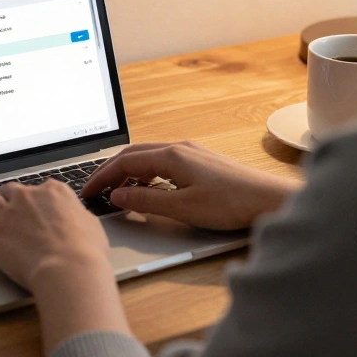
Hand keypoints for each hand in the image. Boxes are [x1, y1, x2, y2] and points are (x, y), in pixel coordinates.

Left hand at [0, 180, 110, 291]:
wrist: (69, 268)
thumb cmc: (86, 252)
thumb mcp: (91, 225)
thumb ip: (77, 216)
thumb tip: (75, 219)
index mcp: (54, 191)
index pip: (39, 187)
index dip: (35, 200)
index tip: (34, 210)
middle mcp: (28, 196)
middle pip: (10, 190)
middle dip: (8, 200)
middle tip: (8, 214)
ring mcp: (7, 213)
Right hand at [80, 142, 301, 230]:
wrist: (269, 200)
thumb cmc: (231, 204)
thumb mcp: (181, 208)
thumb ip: (145, 201)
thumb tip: (118, 197)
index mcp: (171, 156)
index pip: (124, 162)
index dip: (102, 177)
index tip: (88, 192)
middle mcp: (179, 148)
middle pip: (133, 154)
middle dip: (110, 171)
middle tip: (94, 189)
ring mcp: (191, 153)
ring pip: (148, 157)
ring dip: (127, 172)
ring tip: (115, 192)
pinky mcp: (200, 162)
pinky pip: (162, 162)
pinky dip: (145, 174)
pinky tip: (146, 188)